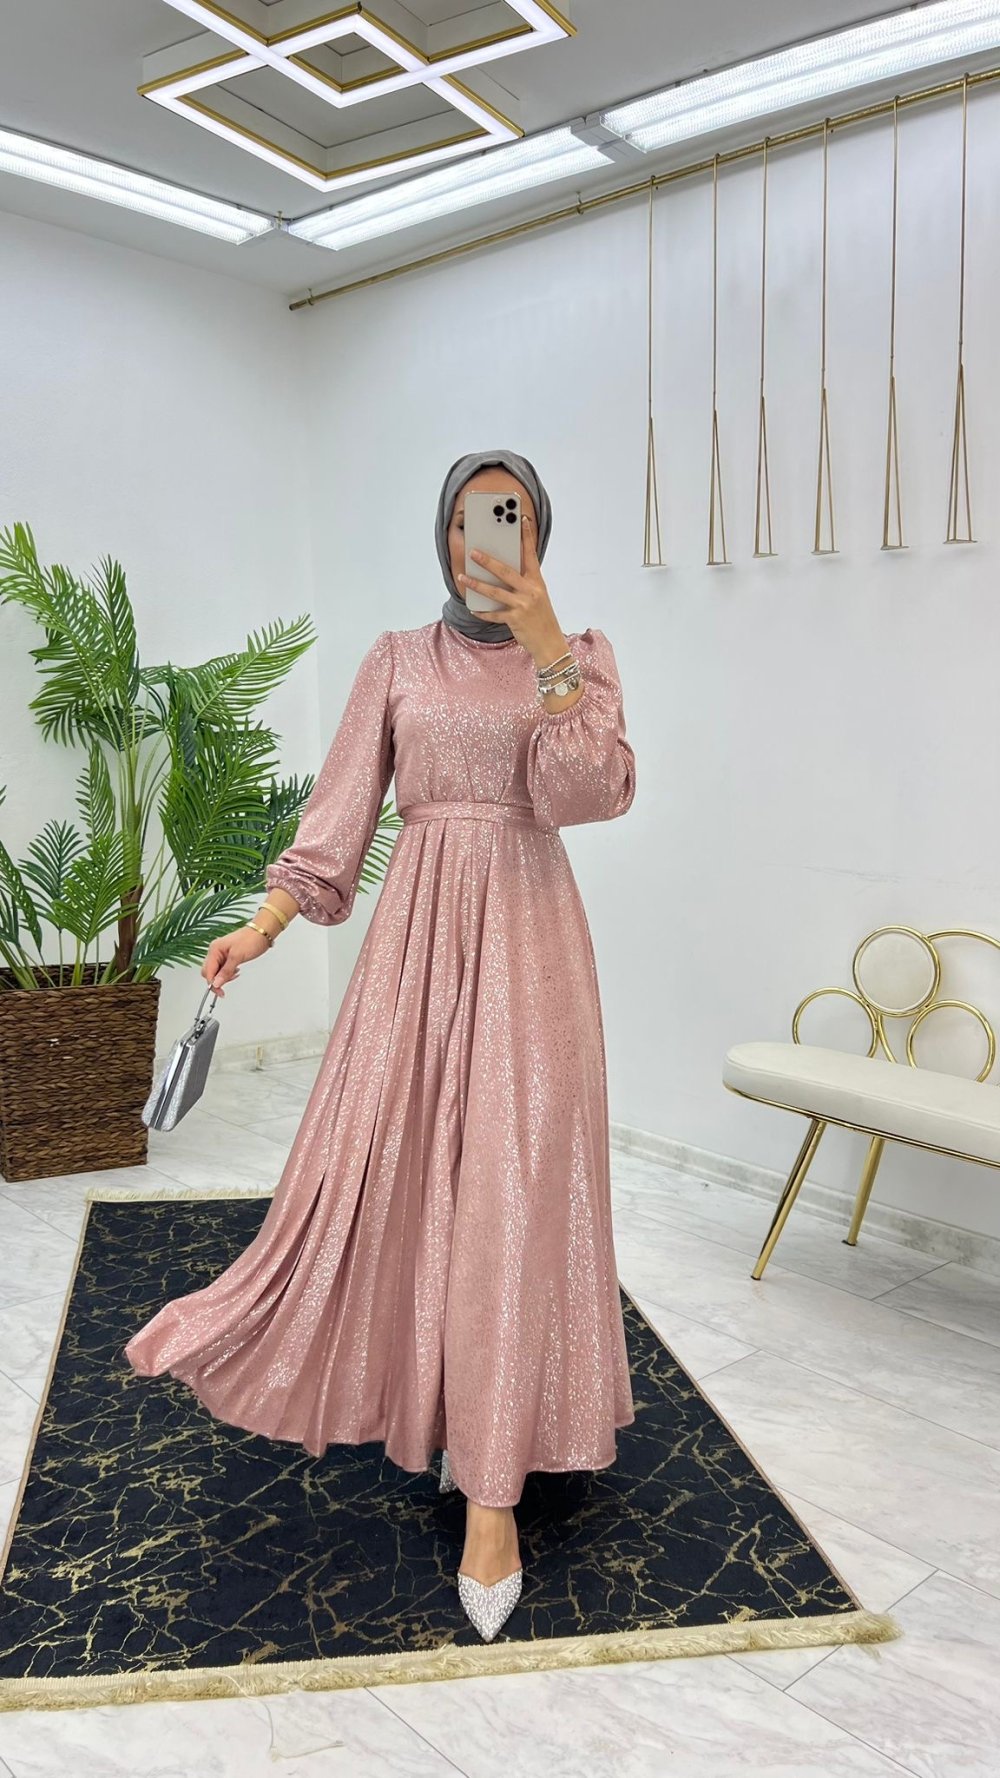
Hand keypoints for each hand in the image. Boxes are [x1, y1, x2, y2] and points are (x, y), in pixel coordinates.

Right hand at [201, 926, 269, 996]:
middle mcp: (216, 951)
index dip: (213, 983)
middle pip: (209, 972)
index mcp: (215, 949)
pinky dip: (228, 973)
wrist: (262, 932)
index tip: (219, 992)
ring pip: (216, 971)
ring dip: (224, 976)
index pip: (208, 971)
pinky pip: (223, 968)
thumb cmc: (251, 939)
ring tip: (235, 973)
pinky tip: (236, 971)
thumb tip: (216, 983)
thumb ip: (226, 971)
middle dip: (217, 980)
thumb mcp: (237, 957)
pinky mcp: (228, 956)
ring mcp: (222, 954)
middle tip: (227, 984)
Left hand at [458, 513, 565, 665]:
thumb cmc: (541, 618)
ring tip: (462, 576)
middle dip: (488, 561)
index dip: (527, 536)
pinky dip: (482, 612)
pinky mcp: (515, 619)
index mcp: (537, 582)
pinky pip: (493, 614)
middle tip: (473, 552)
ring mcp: (523, 605)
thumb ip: (523, 584)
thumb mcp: (537, 597)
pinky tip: (473, 608)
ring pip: (495, 591)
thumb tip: (500, 572)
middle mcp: (531, 591)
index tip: (522, 519)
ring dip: (476, 584)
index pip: (531, 554)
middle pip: (506, 571)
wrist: (550, 643)